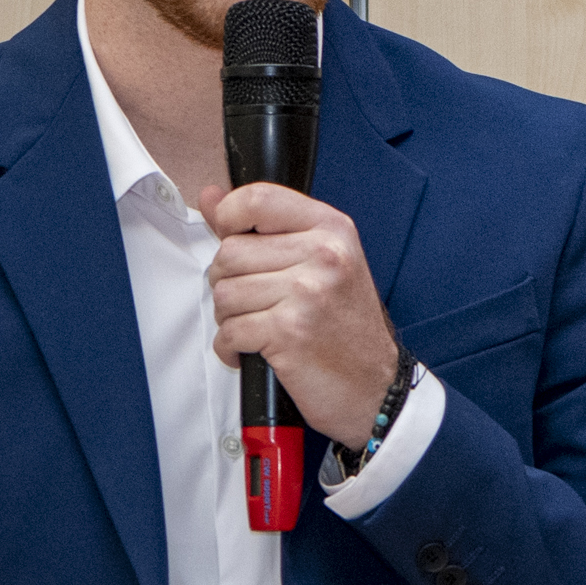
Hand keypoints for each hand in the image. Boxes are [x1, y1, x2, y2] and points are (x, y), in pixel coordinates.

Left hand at [206, 183, 401, 443]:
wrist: (375, 387)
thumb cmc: (347, 328)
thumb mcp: (320, 264)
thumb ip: (264, 228)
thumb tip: (211, 197)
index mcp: (332, 229)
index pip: (258, 198)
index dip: (228, 218)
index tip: (232, 240)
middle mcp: (323, 255)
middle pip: (230, 252)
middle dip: (227, 282)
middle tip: (252, 303)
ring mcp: (307, 293)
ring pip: (224, 293)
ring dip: (229, 318)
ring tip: (256, 327)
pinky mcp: (289, 332)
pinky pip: (229, 331)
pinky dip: (230, 348)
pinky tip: (251, 352)